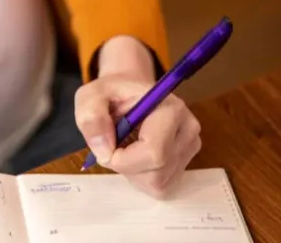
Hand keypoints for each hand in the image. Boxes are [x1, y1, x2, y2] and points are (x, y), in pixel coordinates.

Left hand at [75, 37, 201, 197]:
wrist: (130, 94)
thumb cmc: (111, 94)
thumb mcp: (90, 96)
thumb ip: (91, 118)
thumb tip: (105, 152)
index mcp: (170, 109)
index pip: (153, 153)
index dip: (123, 160)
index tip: (106, 148)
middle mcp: (187, 129)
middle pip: (156, 173)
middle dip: (126, 167)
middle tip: (113, 145)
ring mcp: (190, 147)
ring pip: (158, 183)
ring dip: (133, 173)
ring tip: (125, 148)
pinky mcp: (185, 162)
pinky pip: (162, 186)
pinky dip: (142, 178)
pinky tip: (136, 157)